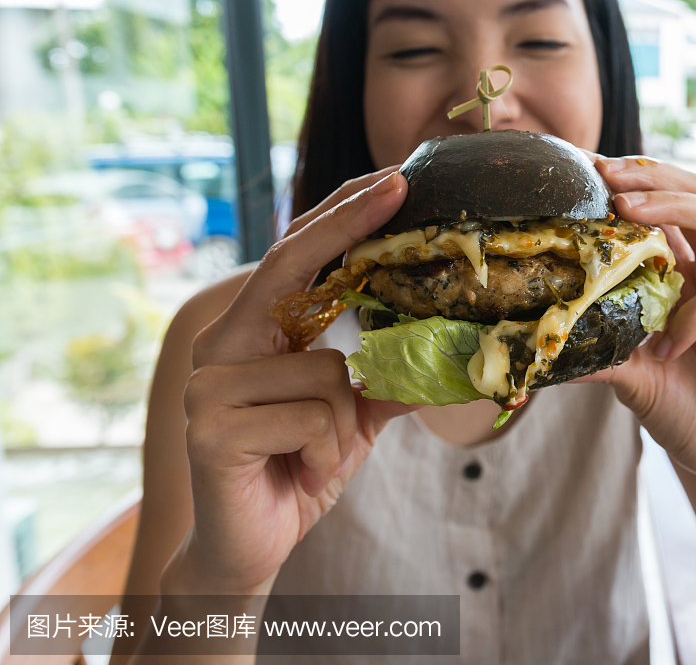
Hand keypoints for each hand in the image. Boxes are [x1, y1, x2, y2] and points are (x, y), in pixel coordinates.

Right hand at [164, 167, 418, 596]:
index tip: (392, 178)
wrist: (249, 549)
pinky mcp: (211, 427)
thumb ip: (389, 376)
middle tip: (399, 183)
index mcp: (252, 333)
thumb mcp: (354, 416)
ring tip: (313, 454)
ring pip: (327, 371)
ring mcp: (209, 384)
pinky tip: (297, 472)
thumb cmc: (297, 468)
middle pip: (289, 269)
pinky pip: (314, 417)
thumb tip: (454, 345)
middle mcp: (221, 345)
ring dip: (342, 423)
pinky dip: (326, 451)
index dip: (341, 216)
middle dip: (346, 225)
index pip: (297, 258)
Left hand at [586, 156, 695, 496]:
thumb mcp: (635, 380)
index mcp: (692, 278)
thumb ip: (599, 354)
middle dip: (652, 177)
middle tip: (606, 174)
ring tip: (627, 212)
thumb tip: (538, 346)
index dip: (631, 185)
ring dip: (673, 208)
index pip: (667, 211)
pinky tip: (672, 343)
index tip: (584, 173)